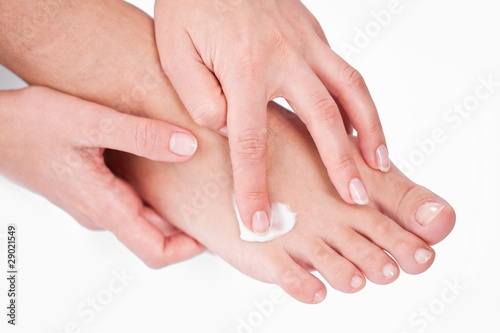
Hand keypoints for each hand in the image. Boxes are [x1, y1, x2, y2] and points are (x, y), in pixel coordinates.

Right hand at [0, 86, 204, 267]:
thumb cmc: (30, 125)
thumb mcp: (90, 121)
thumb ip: (141, 136)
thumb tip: (187, 147)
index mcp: (105, 206)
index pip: (155, 251)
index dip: (190, 249)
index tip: (215, 230)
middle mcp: (102, 213)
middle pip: (155, 235)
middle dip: (189, 223)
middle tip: (215, 198)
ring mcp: (96, 204)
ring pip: (144, 218)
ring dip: (173, 206)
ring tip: (198, 179)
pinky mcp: (93, 191)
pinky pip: (132, 203)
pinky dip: (155, 193)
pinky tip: (168, 166)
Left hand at [155, 0, 388, 232]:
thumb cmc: (188, 5)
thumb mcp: (174, 51)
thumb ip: (200, 97)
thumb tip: (231, 131)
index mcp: (243, 66)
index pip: (251, 143)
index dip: (254, 187)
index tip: (259, 222)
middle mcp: (284, 55)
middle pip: (323, 118)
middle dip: (341, 164)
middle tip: (355, 199)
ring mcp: (305, 40)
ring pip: (351, 88)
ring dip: (370, 129)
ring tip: (379, 164)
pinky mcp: (313, 32)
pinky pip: (344, 70)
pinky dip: (358, 102)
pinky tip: (361, 124)